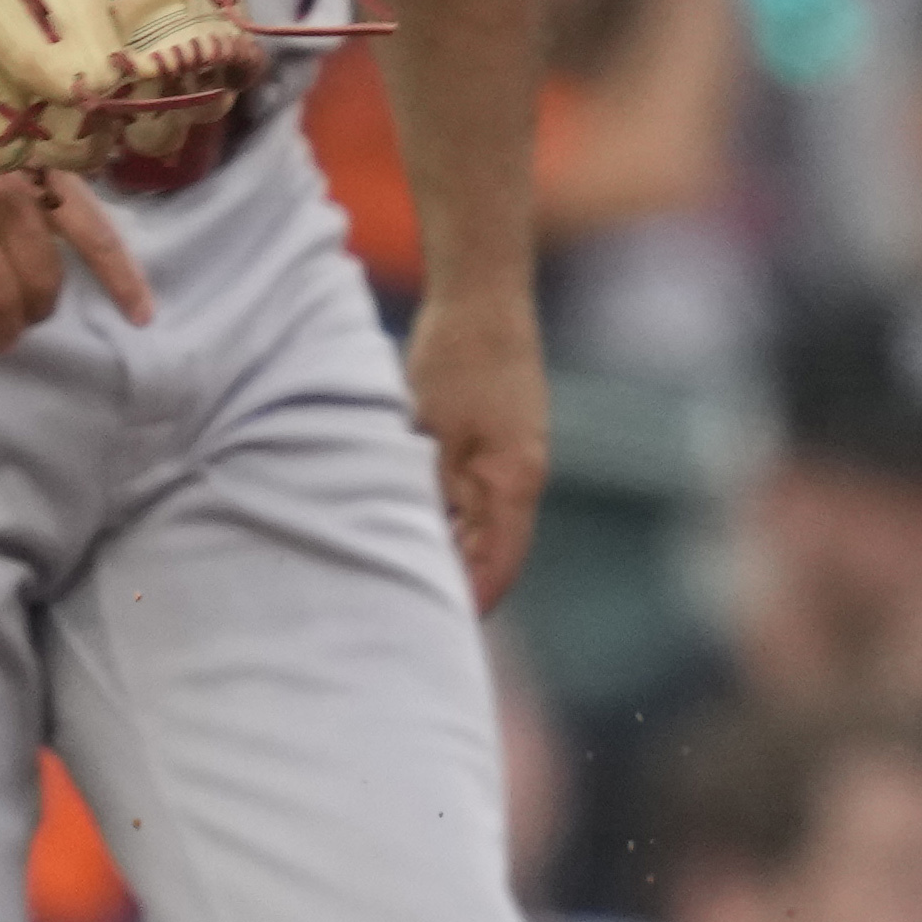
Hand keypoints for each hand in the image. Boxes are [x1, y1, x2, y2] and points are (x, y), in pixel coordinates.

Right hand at [0, 50, 150, 368]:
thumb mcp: (0, 117)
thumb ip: (27, 160)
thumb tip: (49, 202)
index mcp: (38, 162)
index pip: (94, 233)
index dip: (120, 279)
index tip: (140, 316)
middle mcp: (12, 191)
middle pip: (45, 274)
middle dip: (43, 307)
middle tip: (34, 319)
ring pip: (3, 293)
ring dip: (9, 328)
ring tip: (4, 343)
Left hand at [403, 273, 547, 605]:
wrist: (482, 293)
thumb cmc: (456, 357)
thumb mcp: (429, 431)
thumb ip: (429, 494)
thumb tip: (417, 552)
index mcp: (514, 483)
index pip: (498, 571)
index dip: (467, 606)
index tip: (428, 628)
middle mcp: (524, 478)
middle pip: (494, 555)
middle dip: (455, 583)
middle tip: (402, 606)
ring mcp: (516, 458)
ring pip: (483, 526)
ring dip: (449, 546)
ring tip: (397, 565)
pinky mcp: (501, 440)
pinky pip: (478, 496)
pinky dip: (450, 514)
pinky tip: (412, 514)